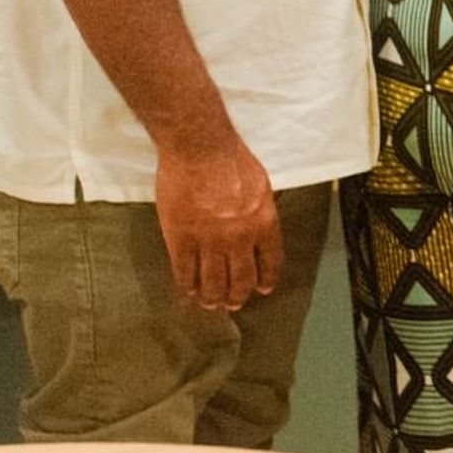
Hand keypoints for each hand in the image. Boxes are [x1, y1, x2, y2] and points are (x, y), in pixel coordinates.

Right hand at [154, 134, 281, 311]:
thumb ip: (258, 211)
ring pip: (213, 283)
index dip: (266, 279)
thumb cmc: (231, 158)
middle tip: (233, 303)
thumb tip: (257, 228)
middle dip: (238, 296)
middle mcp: (240, 238)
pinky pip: (185, 272)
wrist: (200, 148)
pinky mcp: (182, 239)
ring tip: (210, 303)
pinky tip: (188, 290)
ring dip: (212, 298)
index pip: (270, 261)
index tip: (263, 289)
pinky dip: (187, 286)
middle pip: (241, 280)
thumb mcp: (260, 185)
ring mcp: (210, 241)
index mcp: (263, 223)